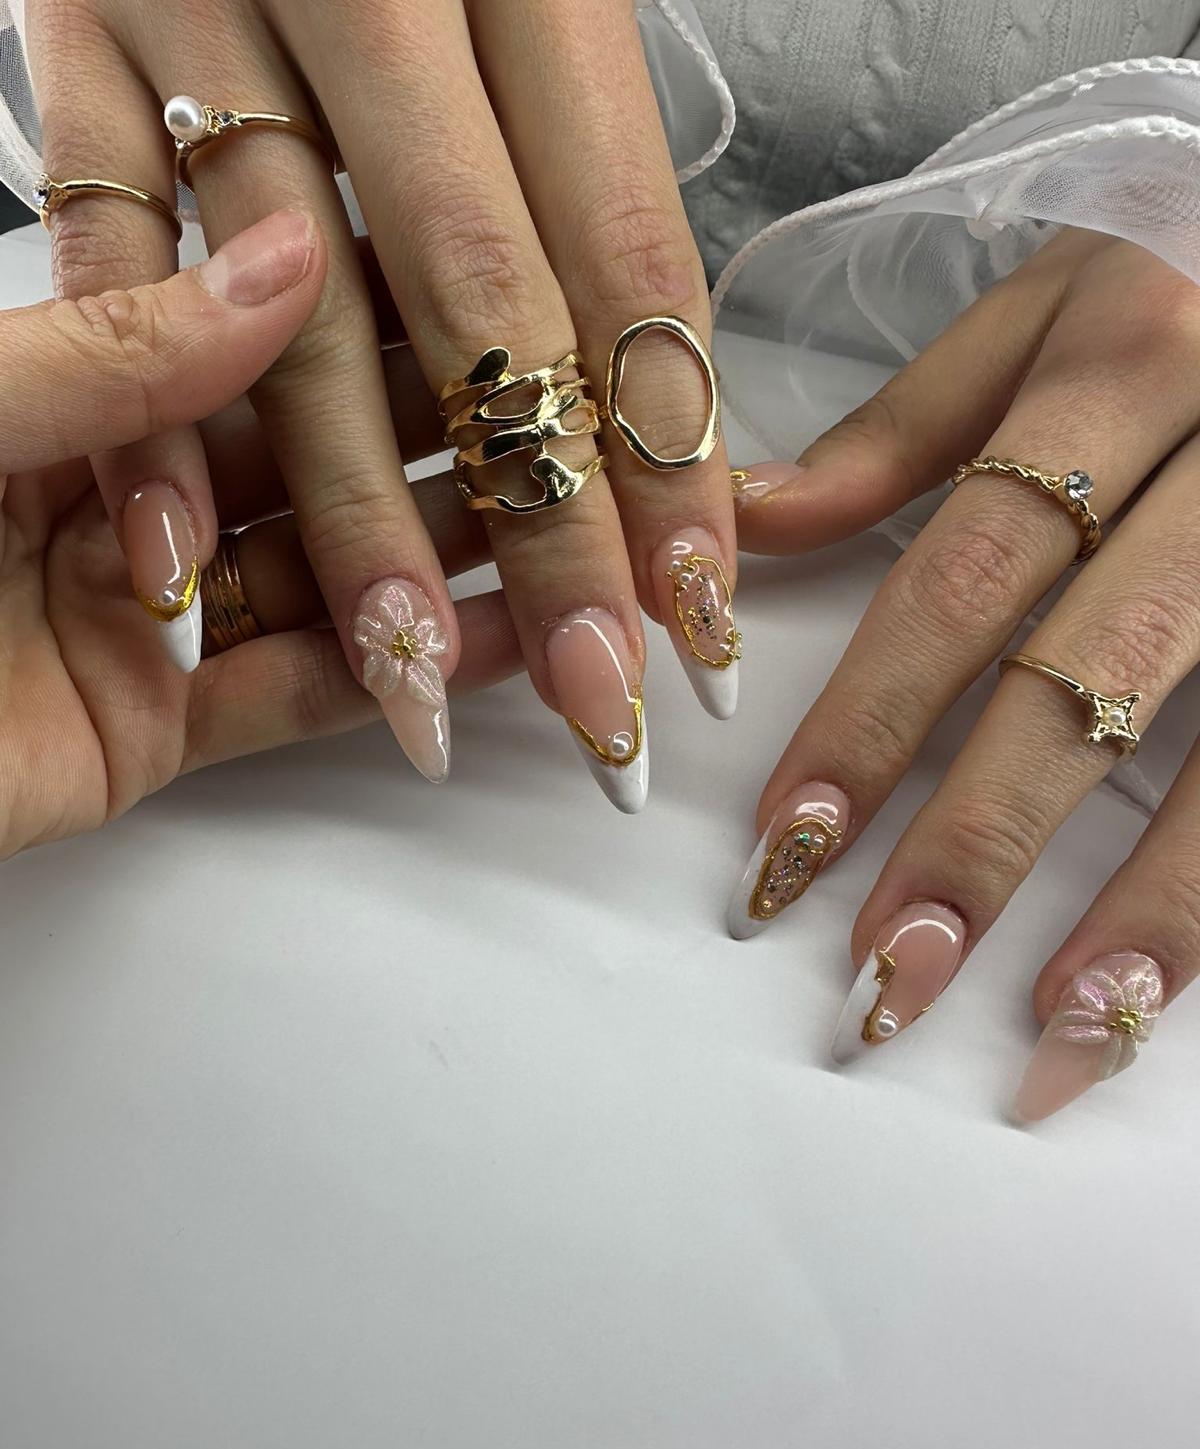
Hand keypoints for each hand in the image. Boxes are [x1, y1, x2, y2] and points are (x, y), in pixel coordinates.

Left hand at [0, 212, 517, 860]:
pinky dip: (395, 678)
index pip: (254, 334)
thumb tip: (280, 259)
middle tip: (575, 433)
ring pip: (327, 579)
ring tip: (576, 552)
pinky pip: (294, 694)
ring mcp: (142, 611)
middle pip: (315, 457)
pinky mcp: (154, 727)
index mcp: (56, 383)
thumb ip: (109, 348)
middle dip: (448, 447)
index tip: (498, 296)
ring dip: (450, 569)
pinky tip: (491, 654)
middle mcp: (112, 488)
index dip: (382, 316)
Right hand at [29, 0, 736, 808]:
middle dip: (548, 528)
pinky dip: (142, 411)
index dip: (672, 449)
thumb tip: (675, 429)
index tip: (701, 611)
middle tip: (601, 698)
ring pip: (296, 305)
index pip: (624, 252)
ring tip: (415, 679)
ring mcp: (208, 7)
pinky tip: (181, 564)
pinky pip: (105, 246)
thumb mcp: (528, 11)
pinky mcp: (80, 36)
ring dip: (357, 518)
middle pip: (483, 302)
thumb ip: (583, 188)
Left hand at [730, 229, 1199, 1120]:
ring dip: (1141, 907)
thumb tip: (747, 528)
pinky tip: (1166, 984)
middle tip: (885, 973)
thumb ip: (902, 429)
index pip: (968, 571)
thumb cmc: (1193, 269)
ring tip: (1049, 1035)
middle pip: (1089, 677)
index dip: (875, 716)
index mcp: (1124, 360)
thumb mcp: (1051, 304)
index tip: (792, 841)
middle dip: (982, 838)